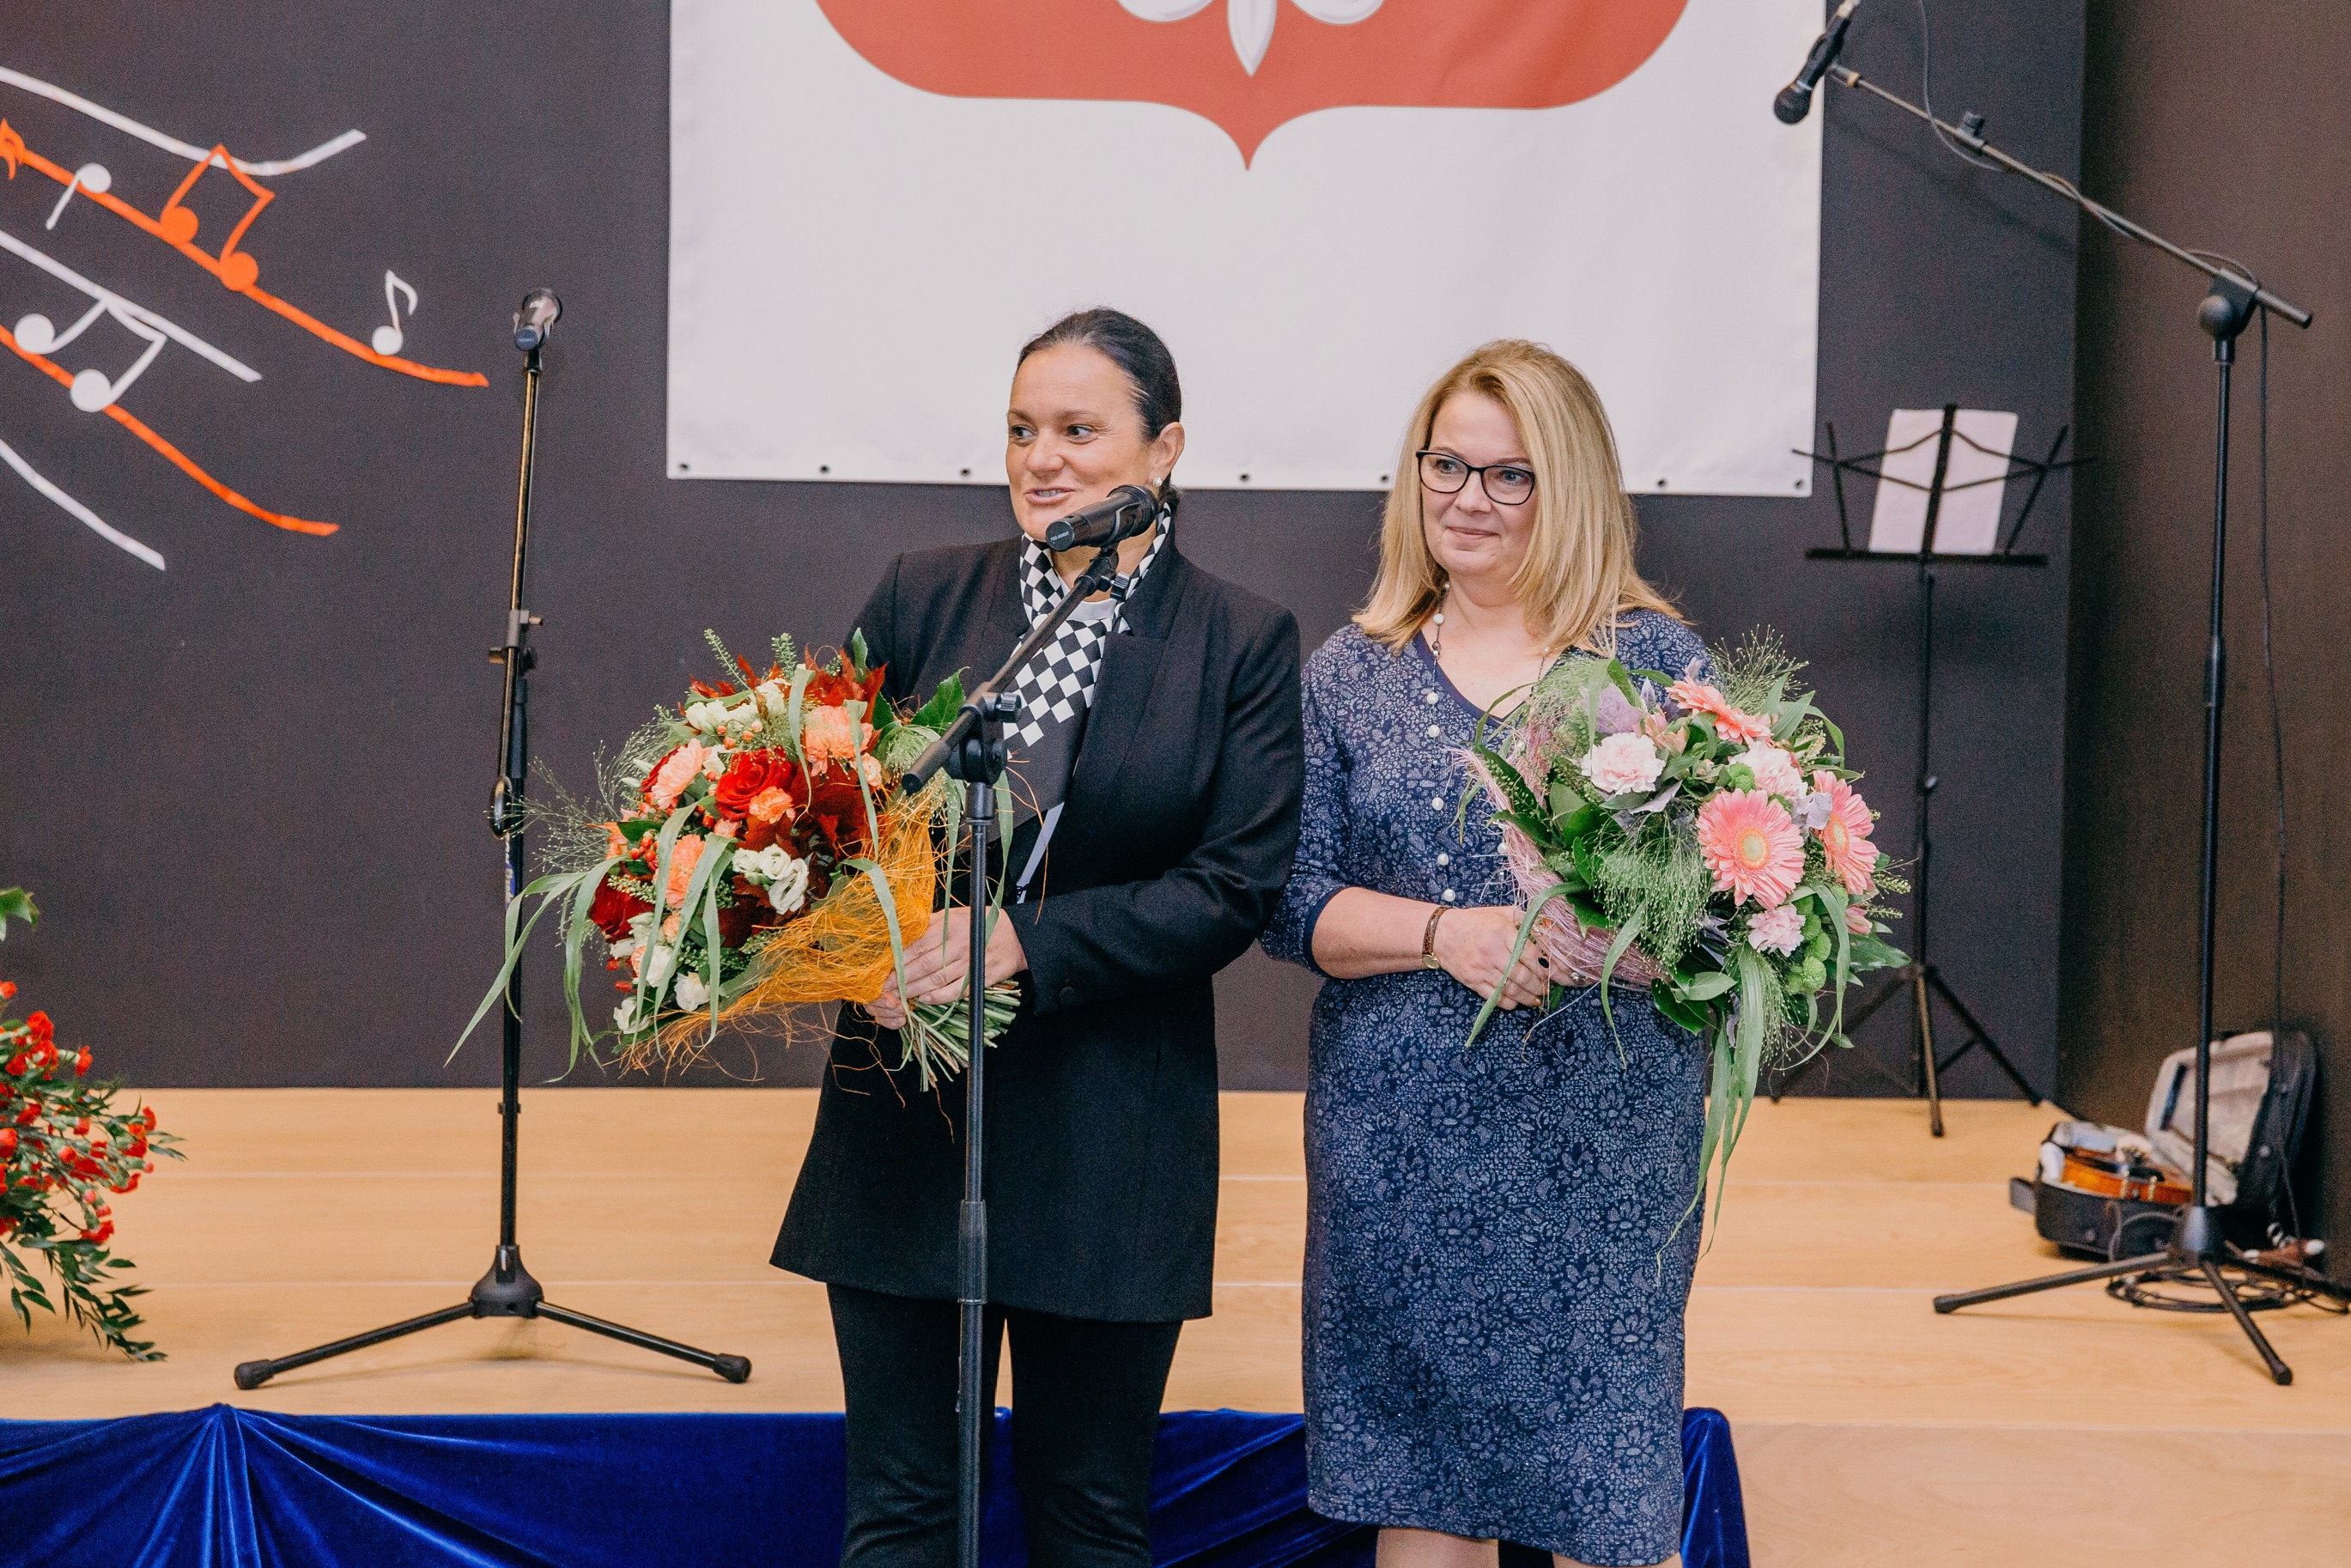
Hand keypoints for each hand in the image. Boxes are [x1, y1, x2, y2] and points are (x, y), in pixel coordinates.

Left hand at [869, 906, 1027, 1030]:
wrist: (1018, 936)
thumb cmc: (982, 922)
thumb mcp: (957, 914)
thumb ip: (932, 923)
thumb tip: (903, 932)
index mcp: (950, 926)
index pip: (917, 945)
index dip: (898, 959)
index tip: (883, 968)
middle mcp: (959, 945)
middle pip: (924, 965)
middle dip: (901, 978)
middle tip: (884, 987)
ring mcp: (970, 963)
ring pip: (937, 980)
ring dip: (915, 990)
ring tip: (899, 996)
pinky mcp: (981, 978)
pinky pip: (956, 991)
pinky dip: (939, 997)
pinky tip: (925, 999)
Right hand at [1432, 905, 1548, 1009]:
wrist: (1442, 933)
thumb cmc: (1476, 922)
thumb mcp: (1500, 913)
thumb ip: (1524, 919)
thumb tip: (1549, 929)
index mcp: (1501, 932)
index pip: (1529, 954)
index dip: (1545, 967)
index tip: (1555, 974)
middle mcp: (1491, 951)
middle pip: (1522, 975)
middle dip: (1539, 986)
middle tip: (1548, 989)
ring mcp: (1481, 969)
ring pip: (1510, 989)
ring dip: (1528, 997)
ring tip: (1538, 999)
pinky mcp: (1472, 981)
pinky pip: (1494, 997)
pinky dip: (1509, 1003)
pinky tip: (1517, 1002)